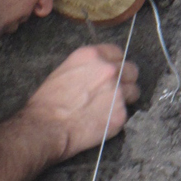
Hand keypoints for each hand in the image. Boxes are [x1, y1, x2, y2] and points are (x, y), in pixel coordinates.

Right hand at [23, 44, 139, 159]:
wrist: (46, 128)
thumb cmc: (47, 103)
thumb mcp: (63, 72)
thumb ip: (87, 68)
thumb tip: (98, 72)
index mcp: (92, 56)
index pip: (117, 52)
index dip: (115, 63)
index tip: (112, 72)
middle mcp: (108, 70)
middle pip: (132, 70)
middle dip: (125, 80)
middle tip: (113, 91)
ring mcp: (117, 92)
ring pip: (134, 92)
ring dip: (125, 98)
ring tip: (108, 108)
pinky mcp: (120, 114)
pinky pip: (126, 114)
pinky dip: (116, 118)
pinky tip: (100, 121)